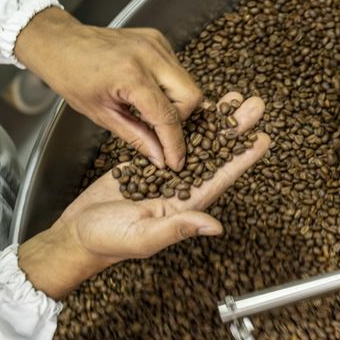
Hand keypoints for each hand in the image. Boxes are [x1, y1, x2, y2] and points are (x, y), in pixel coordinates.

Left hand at [14, 7, 202, 169]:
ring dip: (176, 103)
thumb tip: (160, 158)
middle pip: (192, 96)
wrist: (59, 42)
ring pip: (188, 83)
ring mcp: (156, 44)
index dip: (175, 144)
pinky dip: (170, 86)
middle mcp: (149, 56)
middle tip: (160, 128)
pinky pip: (178, 70)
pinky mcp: (157, 39)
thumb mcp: (101, 114)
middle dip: (181, 118)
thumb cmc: (71, 77)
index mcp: (131, 75)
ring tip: (151, 109)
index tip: (176, 161)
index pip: (168, 116)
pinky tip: (149, 90)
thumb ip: (136, 137)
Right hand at [18, 93, 268, 298]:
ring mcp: (165, 174)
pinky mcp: (147, 163)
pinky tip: (194, 105)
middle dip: (235, 129)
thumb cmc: (108, 241)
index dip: (243, 158)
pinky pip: (170, 138)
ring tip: (233, 98)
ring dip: (214, 121)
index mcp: (186, 204)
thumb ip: (177, 229)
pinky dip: (183, 122)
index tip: (263, 138)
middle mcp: (181, 187)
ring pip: (196, 141)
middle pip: (216, 153)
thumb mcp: (144, 236)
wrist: (77, 233)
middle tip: (255, 104)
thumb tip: (214, 226)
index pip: (221, 177)